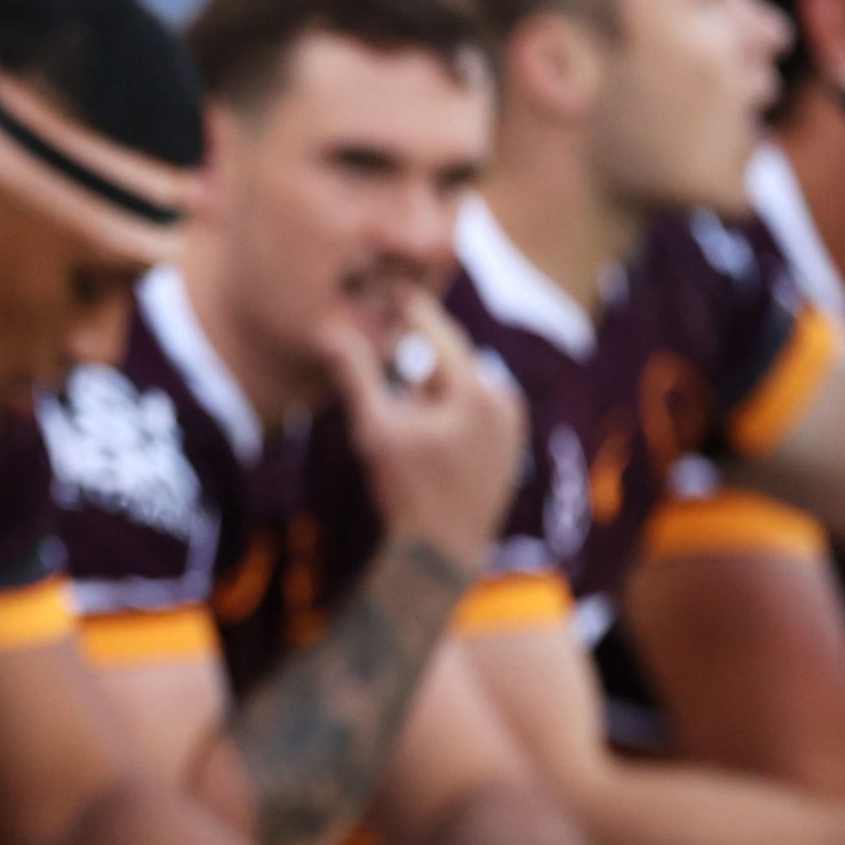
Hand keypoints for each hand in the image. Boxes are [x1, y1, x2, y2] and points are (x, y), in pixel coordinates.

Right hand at [322, 291, 523, 572]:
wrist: (440, 556)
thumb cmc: (406, 493)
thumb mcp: (375, 430)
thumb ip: (357, 376)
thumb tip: (330, 331)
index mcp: (479, 391)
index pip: (438, 334)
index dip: (409, 310)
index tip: (391, 288)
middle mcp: (506, 402)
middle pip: (448, 363)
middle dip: (415, 359)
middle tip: (385, 346)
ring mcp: (513, 428)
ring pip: (459, 390)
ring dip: (428, 390)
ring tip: (400, 408)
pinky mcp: (511, 450)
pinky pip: (471, 416)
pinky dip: (445, 413)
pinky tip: (421, 435)